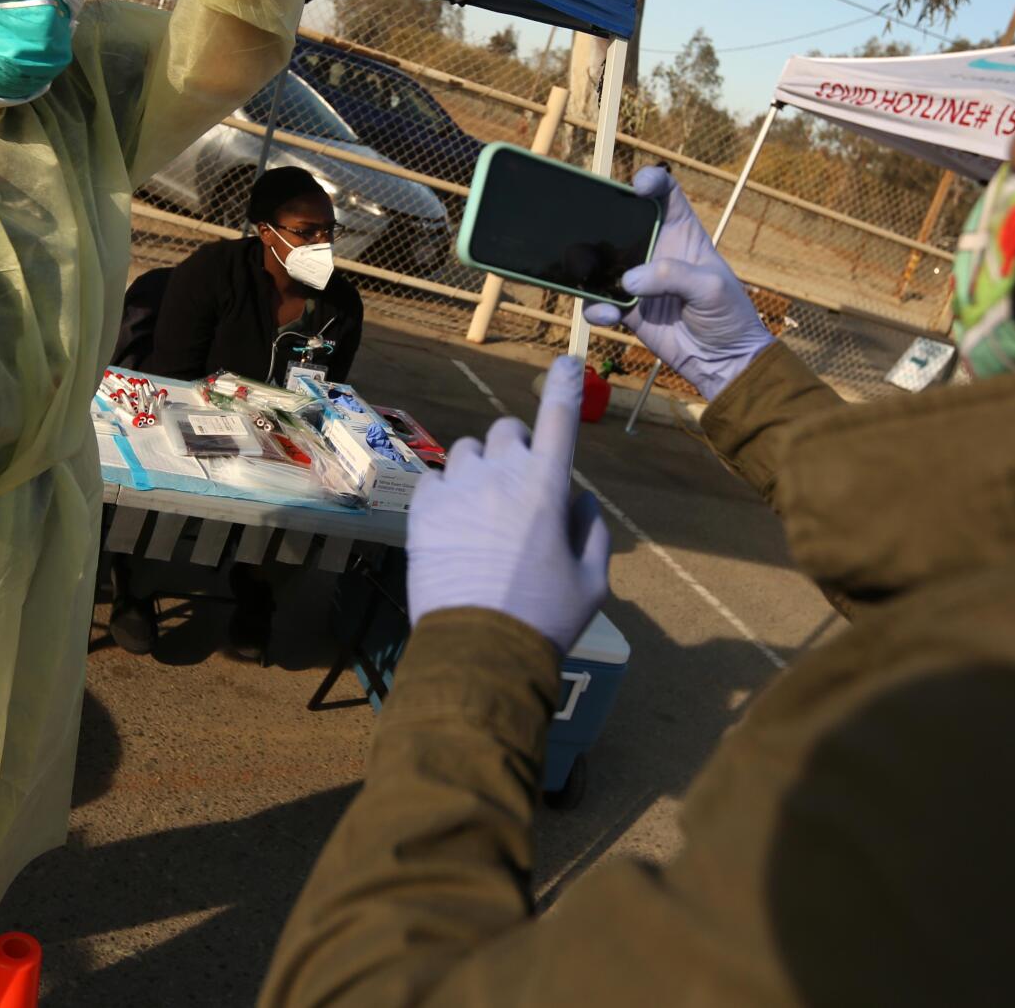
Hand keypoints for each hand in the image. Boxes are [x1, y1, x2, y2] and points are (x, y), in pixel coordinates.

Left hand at [406, 355, 611, 653]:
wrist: (479, 651)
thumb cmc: (545, 618)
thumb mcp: (592, 581)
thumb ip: (591, 531)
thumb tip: (577, 499)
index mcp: (547, 488)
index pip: (559, 420)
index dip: (566, 387)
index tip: (568, 363)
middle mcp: (500, 476)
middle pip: (507, 431)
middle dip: (516, 448)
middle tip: (519, 485)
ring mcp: (457, 489)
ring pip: (466, 451)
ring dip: (479, 468)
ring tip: (482, 509)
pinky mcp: (423, 510)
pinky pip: (434, 479)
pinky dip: (446, 492)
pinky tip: (453, 523)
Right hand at [583, 166, 772, 399]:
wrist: (723, 362)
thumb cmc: (729, 316)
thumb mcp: (711, 288)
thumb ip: (673, 276)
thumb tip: (629, 280)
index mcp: (682, 234)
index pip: (665, 195)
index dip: (651, 181)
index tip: (637, 187)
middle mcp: (655, 251)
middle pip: (621, 224)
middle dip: (599, 221)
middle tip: (585, 227)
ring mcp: (638, 281)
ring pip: (601, 264)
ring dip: (588, 268)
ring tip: (586, 276)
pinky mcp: (627, 310)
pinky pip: (600, 303)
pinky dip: (597, 307)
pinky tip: (608, 314)